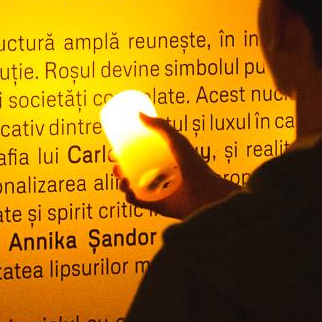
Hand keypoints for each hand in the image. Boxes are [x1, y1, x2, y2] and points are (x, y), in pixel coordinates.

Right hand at [115, 113, 239, 220]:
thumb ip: (161, 126)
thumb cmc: (196, 166)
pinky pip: (140, 203)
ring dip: (122, 182)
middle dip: (119, 169)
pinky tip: (127, 190)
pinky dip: (130, 197)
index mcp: (166, 162)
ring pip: (134, 188)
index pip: (141, 157)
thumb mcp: (177, 141)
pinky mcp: (158, 207)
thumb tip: (139, 114)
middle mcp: (162, 177)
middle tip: (115, 163)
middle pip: (134, 172)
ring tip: (121, 176)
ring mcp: (160, 193)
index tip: (114, 149)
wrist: (207, 194)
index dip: (125, 154)